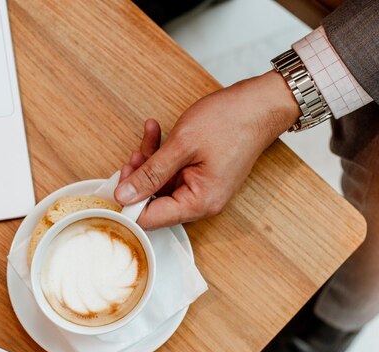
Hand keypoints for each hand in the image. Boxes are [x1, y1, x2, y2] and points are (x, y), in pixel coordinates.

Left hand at [115, 71, 299, 229]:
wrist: (260, 105)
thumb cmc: (229, 122)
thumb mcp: (182, 145)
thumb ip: (151, 173)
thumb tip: (124, 195)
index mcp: (199, 202)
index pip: (152, 219)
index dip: (130, 203)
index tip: (119, 182)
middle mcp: (202, 202)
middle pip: (155, 202)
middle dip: (140, 177)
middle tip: (133, 155)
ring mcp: (203, 189)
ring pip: (162, 183)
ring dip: (150, 160)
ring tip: (148, 135)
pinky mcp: (202, 175)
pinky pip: (174, 171)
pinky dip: (163, 154)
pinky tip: (157, 131)